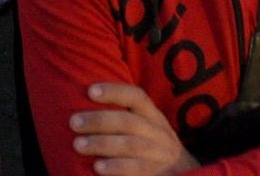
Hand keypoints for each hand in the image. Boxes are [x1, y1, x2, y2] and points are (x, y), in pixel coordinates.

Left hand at [68, 83, 200, 175]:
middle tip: (73, 122)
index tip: (90, 91)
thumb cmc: (153, 148)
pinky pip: (138, 170)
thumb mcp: (147, 128)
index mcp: (154, 117)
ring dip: (102, 144)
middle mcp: (159, 133)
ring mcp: (160, 155)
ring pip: (131, 145)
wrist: (185, 174)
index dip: (115, 91)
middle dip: (99, 120)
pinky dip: (116, 168)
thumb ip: (124, 117)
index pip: (137, 97)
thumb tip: (83, 102)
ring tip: (78, 145)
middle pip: (129, 122)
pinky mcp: (159, 175)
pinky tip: (97, 168)